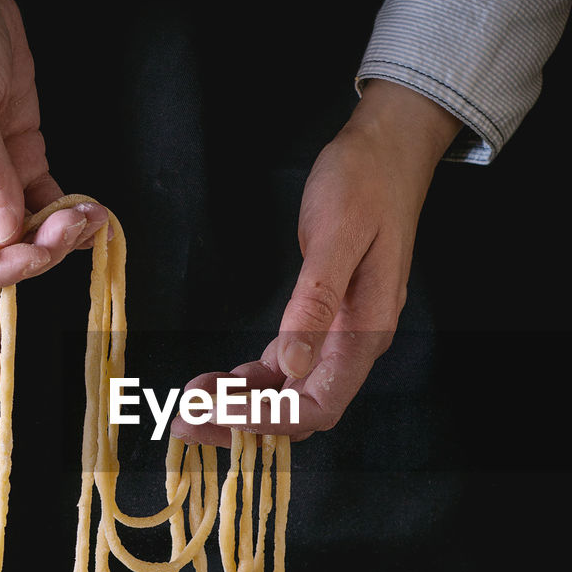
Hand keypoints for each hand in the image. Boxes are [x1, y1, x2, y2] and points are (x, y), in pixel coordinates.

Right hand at [0, 0, 108, 287]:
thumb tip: (2, 232)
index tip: (31, 250)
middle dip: (36, 251)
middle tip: (72, 225)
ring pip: (25, 233)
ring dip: (60, 236)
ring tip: (92, 217)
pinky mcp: (20, 158)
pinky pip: (45, 203)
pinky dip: (70, 214)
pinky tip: (94, 210)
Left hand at [172, 80, 461, 444]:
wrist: (388, 148)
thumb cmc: (364, 184)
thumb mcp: (335, 237)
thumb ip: (316, 304)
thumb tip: (293, 366)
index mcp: (365, 330)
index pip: (316, 406)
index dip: (265, 422)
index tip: (213, 416)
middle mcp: (355, 342)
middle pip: (299, 409)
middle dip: (241, 422)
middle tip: (183, 420)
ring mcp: (340, 333)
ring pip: (290, 392)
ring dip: (242, 402)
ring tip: (193, 397)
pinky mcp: (324, 317)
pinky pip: (289, 365)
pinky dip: (254, 378)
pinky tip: (224, 377)